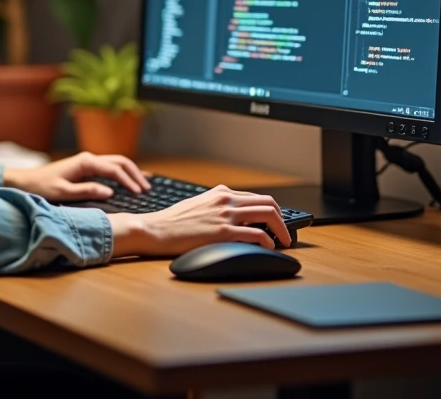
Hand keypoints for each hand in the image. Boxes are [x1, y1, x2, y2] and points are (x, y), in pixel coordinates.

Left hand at [3, 152, 150, 202]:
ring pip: (117, 163)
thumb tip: (110, 192)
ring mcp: (88, 162)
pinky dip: (123, 173)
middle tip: (147, 190)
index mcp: (85, 162)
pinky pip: (110, 169)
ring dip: (132, 173)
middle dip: (135, 174)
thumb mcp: (63, 193)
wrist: (25, 182)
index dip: (129, 181)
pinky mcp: (86, 168)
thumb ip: (87, 191)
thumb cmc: (41, 187)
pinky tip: (131, 180)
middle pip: (120, 162)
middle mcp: (89, 159)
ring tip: (145, 186)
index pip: (114, 170)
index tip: (139, 194)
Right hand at [109, 184, 290, 257]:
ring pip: (268, 215)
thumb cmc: (172, 222)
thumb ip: (216, 206)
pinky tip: (268, 248)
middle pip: (268, 203)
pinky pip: (257, 234)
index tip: (276, 222)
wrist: (155, 229)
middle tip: (285, 233)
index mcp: (221, 192)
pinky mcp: (223, 232)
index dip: (272, 211)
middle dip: (282, 219)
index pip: (257, 197)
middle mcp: (226, 200)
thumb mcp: (197, 205)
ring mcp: (225, 215)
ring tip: (283, 242)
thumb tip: (232, 215)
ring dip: (281, 230)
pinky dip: (268, 242)